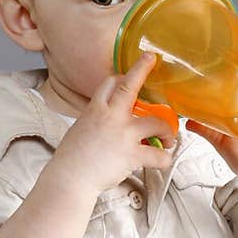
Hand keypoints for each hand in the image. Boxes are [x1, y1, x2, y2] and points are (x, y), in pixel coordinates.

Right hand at [55, 52, 176, 194]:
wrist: (69, 177)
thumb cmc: (71, 159)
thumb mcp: (79, 130)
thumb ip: (94, 121)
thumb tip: (103, 124)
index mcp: (94, 110)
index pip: (109, 84)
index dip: (121, 78)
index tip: (127, 77)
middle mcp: (110, 116)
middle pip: (129, 86)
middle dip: (141, 69)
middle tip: (151, 59)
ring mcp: (123, 134)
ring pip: (156, 122)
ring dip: (167, 130)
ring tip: (168, 139)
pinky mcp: (131, 154)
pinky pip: (157, 154)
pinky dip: (164, 158)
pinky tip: (164, 159)